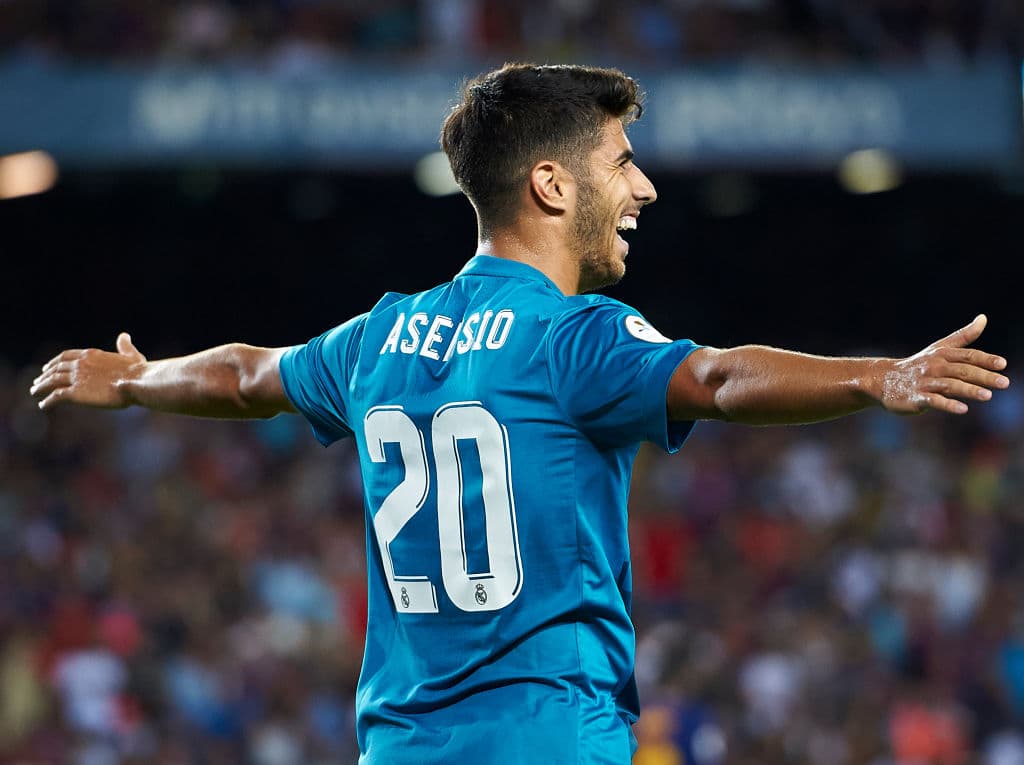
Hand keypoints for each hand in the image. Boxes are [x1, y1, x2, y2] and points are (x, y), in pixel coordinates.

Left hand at [30, 333, 146, 410]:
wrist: (137, 382)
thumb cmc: (138, 371)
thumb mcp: (131, 355)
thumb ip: (124, 346)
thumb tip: (124, 336)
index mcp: (90, 354)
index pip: (66, 356)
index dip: (54, 362)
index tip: (48, 367)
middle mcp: (79, 364)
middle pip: (55, 368)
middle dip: (45, 375)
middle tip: (38, 382)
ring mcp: (76, 378)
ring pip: (51, 381)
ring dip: (41, 387)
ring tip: (35, 393)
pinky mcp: (76, 393)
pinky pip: (55, 397)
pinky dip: (47, 401)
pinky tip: (43, 405)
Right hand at [881, 314, 1009, 414]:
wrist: (884, 379)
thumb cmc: (918, 364)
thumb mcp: (939, 348)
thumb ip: (963, 336)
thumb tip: (984, 317)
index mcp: (942, 354)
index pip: (968, 355)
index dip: (985, 359)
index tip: (1003, 364)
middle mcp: (934, 366)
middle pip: (962, 370)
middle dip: (984, 376)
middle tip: (1004, 383)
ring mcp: (924, 382)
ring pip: (949, 385)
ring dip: (969, 390)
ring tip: (988, 396)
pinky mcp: (916, 398)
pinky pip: (933, 401)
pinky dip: (948, 404)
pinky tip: (962, 409)